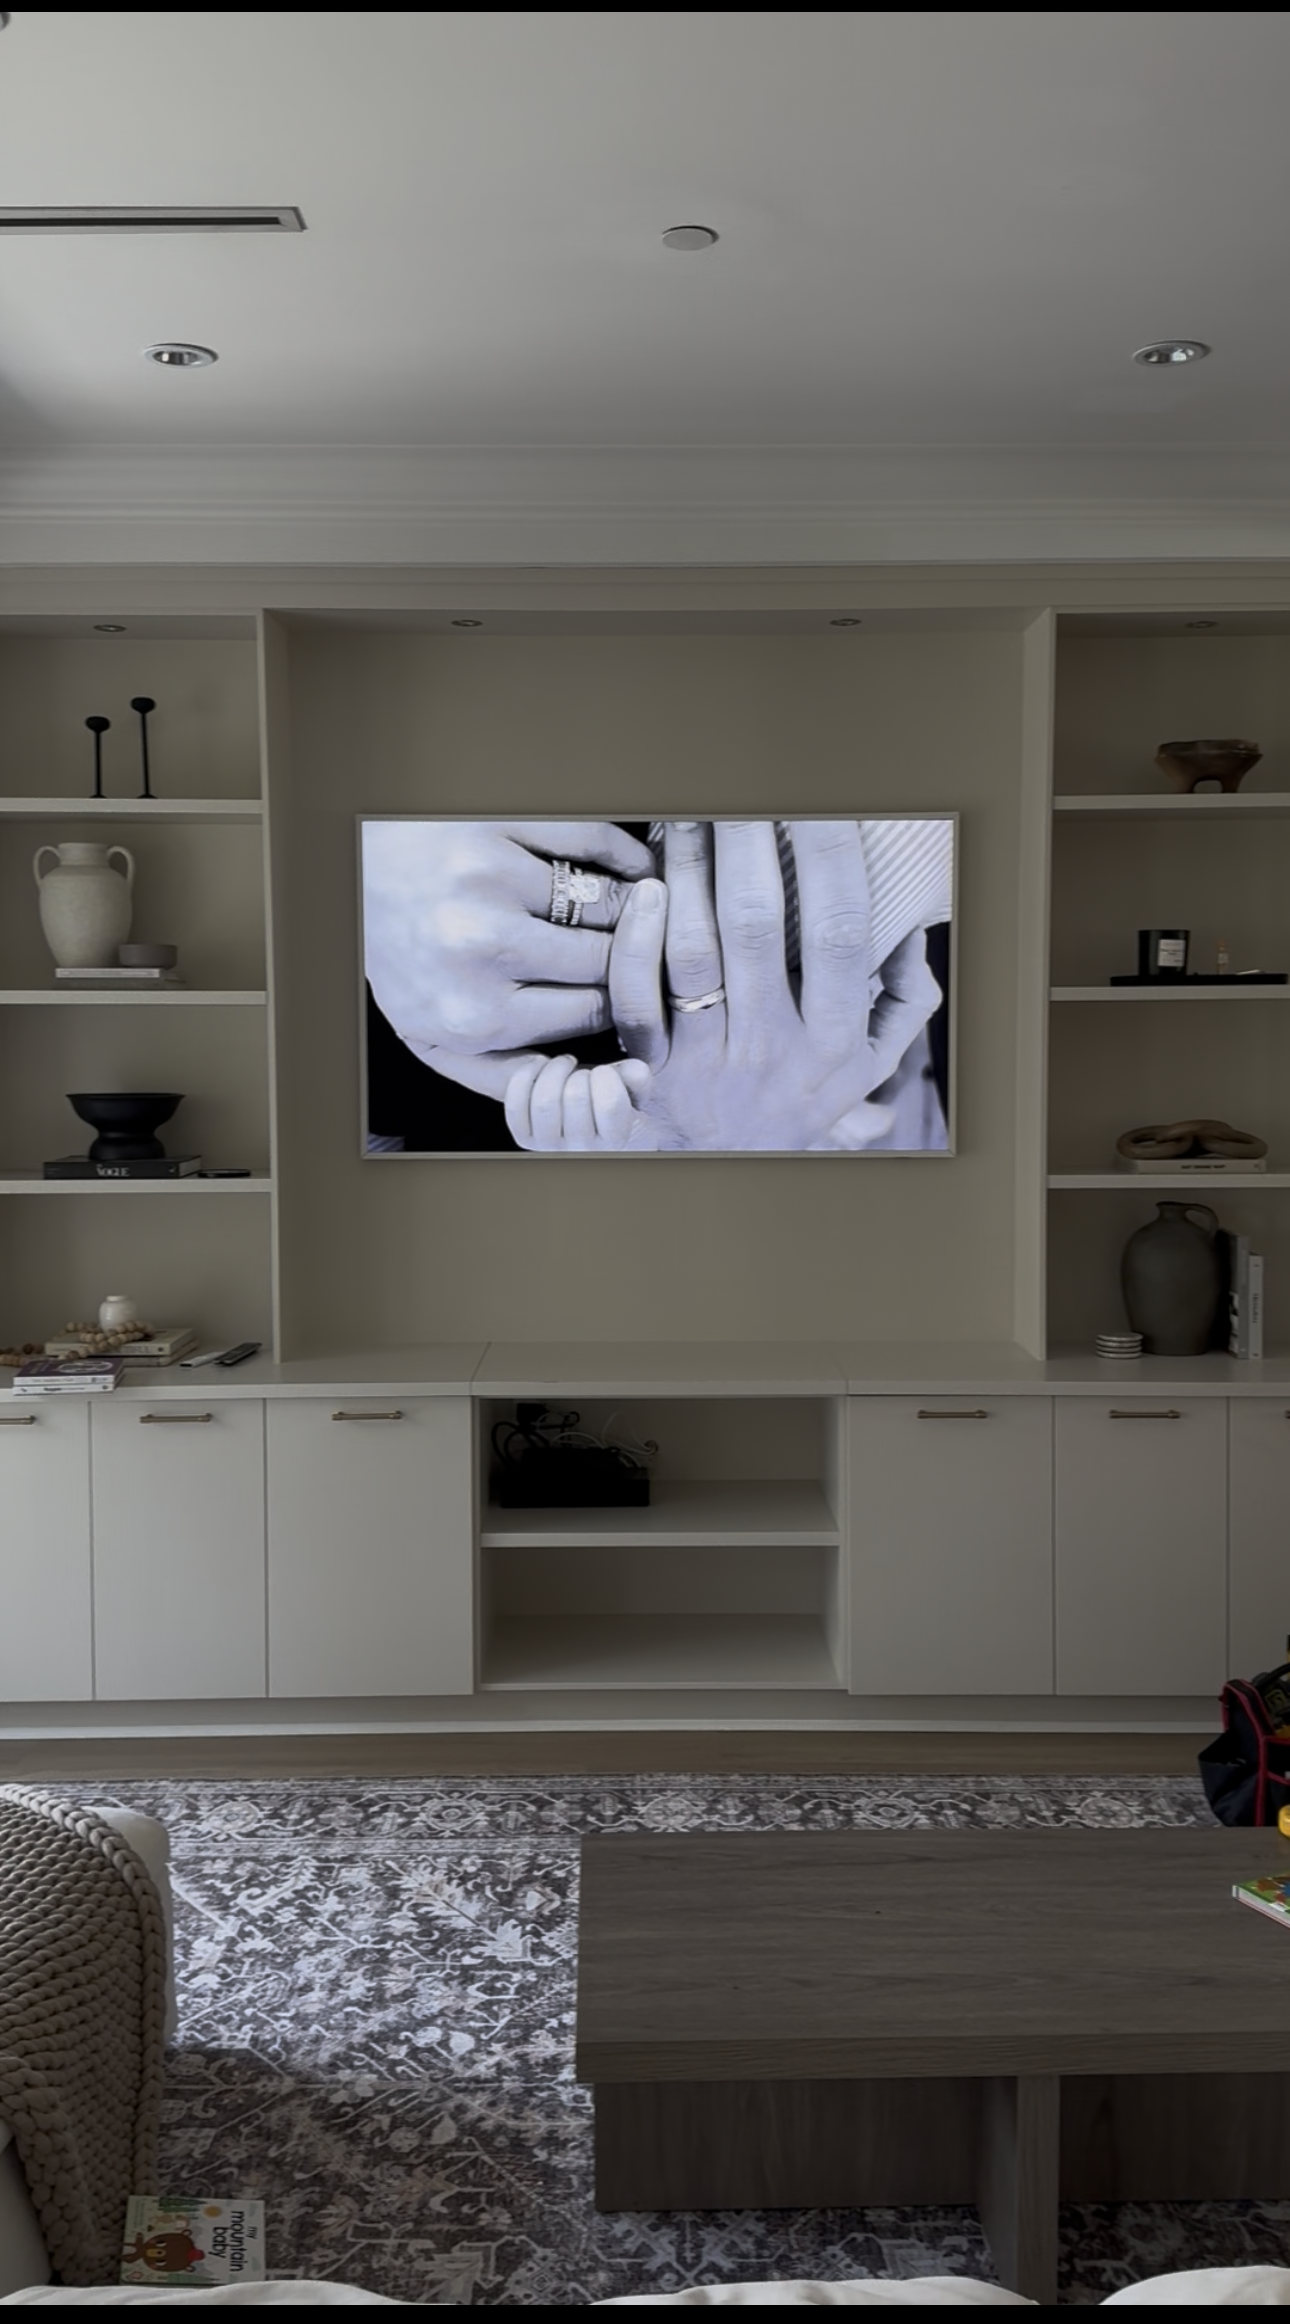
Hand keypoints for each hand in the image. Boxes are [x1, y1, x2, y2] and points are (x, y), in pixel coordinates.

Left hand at [363, 819, 654, 1066]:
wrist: (355, 874)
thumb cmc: (406, 959)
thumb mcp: (436, 1036)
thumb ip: (502, 1072)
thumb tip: (579, 1083)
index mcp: (473, 1014)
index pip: (592, 1012)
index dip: (616, 1000)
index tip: (623, 989)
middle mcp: (480, 949)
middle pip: (605, 959)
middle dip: (629, 955)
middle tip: (638, 948)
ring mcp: (488, 880)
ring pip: (607, 902)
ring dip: (633, 905)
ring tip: (638, 909)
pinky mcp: (495, 824)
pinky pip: (594, 840)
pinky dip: (624, 854)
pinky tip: (631, 867)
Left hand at [502, 1054, 657, 1151]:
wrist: (580, 1118)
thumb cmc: (604, 1101)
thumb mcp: (629, 1090)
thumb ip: (636, 1077)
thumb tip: (636, 1071)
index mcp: (615, 1140)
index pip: (610, 1105)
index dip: (606, 1077)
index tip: (604, 1071)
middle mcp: (582, 1150)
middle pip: (575, 1098)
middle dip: (578, 1073)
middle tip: (581, 1069)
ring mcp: (550, 1147)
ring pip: (544, 1102)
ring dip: (553, 1071)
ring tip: (563, 1064)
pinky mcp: (525, 1139)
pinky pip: (516, 1105)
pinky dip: (526, 1077)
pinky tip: (540, 1067)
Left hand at [609, 822, 941, 1150]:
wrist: (723, 1177)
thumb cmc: (798, 1103)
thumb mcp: (868, 1068)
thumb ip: (903, 1002)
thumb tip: (910, 930)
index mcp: (835, 1040)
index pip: (838, 931)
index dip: (828, 857)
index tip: (817, 800)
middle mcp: (772, 1048)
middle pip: (756, 926)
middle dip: (746, 842)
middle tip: (735, 787)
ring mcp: (705, 1059)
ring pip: (693, 951)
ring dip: (688, 872)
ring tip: (686, 812)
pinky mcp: (649, 1066)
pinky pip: (636, 998)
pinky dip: (636, 942)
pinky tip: (647, 888)